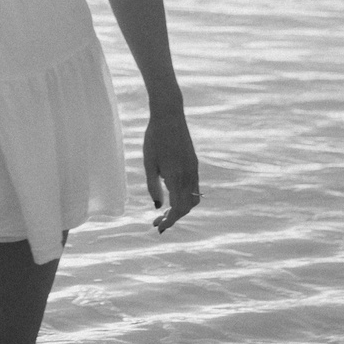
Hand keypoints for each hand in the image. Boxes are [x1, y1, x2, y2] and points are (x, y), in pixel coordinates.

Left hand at [143, 107, 200, 232]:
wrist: (169, 116)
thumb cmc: (154, 138)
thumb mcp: (149, 163)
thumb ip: (153, 186)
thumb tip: (158, 206)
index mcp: (176, 176)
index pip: (178, 208)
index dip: (169, 220)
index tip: (158, 227)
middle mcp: (189, 175)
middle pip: (187, 206)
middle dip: (173, 217)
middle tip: (157, 221)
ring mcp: (193, 169)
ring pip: (193, 199)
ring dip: (181, 208)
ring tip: (164, 211)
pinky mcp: (194, 164)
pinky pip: (194, 188)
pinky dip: (185, 198)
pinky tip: (172, 196)